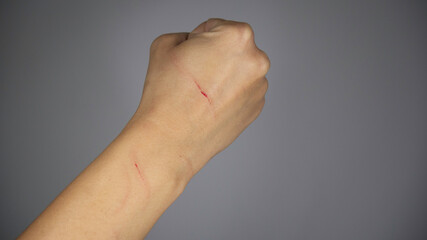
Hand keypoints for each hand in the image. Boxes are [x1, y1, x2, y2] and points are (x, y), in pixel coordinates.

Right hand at [130, 18, 269, 176]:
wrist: (171, 140)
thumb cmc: (167, 95)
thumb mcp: (165, 44)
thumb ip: (186, 35)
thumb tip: (195, 44)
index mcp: (238, 37)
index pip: (216, 26)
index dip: (197, 39)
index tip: (189, 56)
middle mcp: (256, 61)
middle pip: (231, 48)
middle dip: (214, 57)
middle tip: (193, 75)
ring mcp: (259, 87)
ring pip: (238, 71)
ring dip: (223, 76)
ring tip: (200, 95)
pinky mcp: (256, 109)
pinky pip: (242, 92)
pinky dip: (229, 95)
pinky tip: (209, 107)